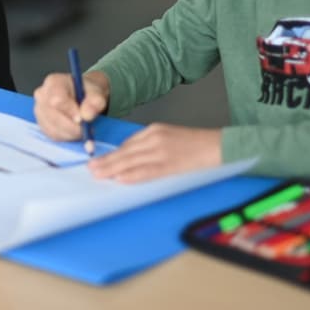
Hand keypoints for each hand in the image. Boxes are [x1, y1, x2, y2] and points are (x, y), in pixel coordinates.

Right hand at [34, 70, 108, 140]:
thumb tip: (87, 115)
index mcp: (54, 82)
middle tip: (86, 130)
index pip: (57, 100)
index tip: (82, 119)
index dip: (70, 112)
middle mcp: (42, 95)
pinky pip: (52, 135)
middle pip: (53, 116)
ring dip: (70, 134)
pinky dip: (66, 137)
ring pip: (53, 128)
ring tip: (82, 129)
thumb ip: (95, 101)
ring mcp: (39, 110)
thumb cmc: (87, 92)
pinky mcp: (41, 124)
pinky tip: (74, 132)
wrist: (83, 96)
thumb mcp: (97, 92)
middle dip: (71, 127)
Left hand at [87, 124, 221, 183]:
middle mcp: (155, 138)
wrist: (218, 146)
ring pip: (131, 161)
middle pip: (125, 151)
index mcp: (154, 130)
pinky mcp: (170, 164)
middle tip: (90, 168)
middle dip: (107, 161)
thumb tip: (132, 159)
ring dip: (112, 168)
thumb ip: (151, 145)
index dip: (113, 154)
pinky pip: (147, 171)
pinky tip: (120, 179)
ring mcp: (162, 151)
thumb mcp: (169, 137)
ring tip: (98, 175)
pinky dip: (132, 175)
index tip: (99, 161)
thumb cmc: (195, 144)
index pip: (128, 144)